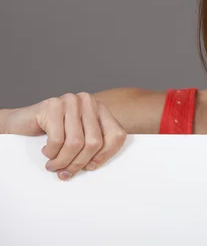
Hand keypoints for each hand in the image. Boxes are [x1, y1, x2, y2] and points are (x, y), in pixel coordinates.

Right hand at [5, 92, 126, 179]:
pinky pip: (57, 139)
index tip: (91, 166)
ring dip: (63, 161)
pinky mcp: (53, 105)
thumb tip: (94, 165)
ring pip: (75, 143)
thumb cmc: (54, 132)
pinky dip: (51, 152)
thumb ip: (92, 146)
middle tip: (66, 172)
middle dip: (79, 163)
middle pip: (94, 142)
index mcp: (100, 109)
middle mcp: (88, 101)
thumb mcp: (79, 137)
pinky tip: (46, 152)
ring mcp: (71, 101)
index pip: (116, 135)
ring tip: (54, 166)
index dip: (105, 155)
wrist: (22, 122)